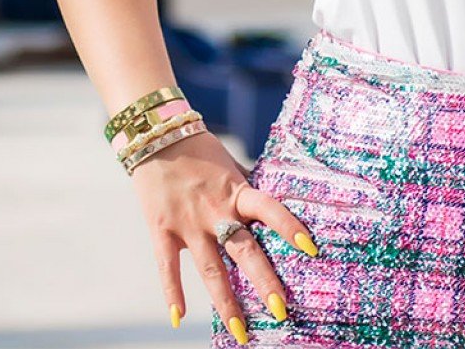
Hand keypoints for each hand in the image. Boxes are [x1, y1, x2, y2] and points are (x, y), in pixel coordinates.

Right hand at [131, 130, 316, 339]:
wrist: (154, 136)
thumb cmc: (199, 150)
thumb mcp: (230, 166)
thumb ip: (247, 191)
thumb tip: (272, 210)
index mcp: (236, 192)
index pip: (269, 209)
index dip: (289, 227)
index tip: (311, 248)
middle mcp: (215, 211)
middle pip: (244, 251)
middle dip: (264, 282)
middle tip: (282, 311)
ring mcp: (188, 223)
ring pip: (211, 269)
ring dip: (226, 302)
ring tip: (240, 330)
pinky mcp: (163, 230)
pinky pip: (168, 267)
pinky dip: (173, 293)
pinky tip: (179, 318)